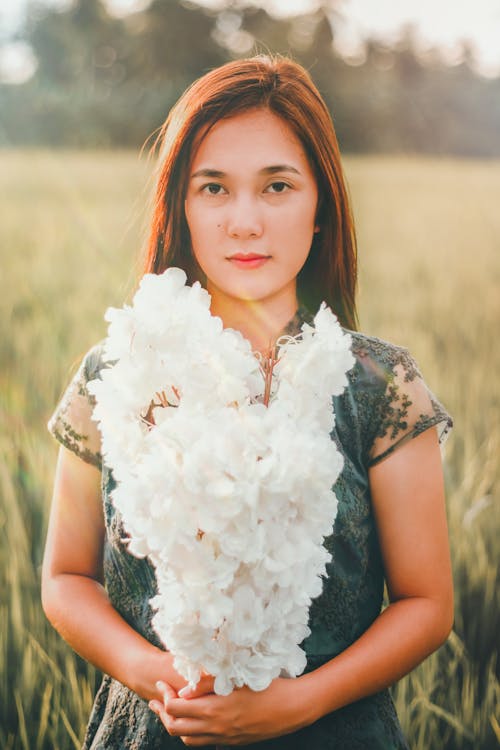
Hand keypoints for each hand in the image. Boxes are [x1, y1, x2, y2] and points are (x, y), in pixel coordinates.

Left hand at [149, 676, 310, 745]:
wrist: (292, 709)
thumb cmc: (266, 687)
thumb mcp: (235, 678)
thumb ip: (206, 683)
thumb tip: (183, 690)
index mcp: (214, 710)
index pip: (176, 708)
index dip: (164, 696)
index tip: (162, 684)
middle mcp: (215, 728)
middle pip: (176, 728)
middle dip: (162, 714)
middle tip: (157, 700)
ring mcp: (224, 738)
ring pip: (188, 740)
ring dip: (176, 726)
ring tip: (171, 711)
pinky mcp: (232, 742)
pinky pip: (204, 743)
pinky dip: (193, 733)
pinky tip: (195, 720)